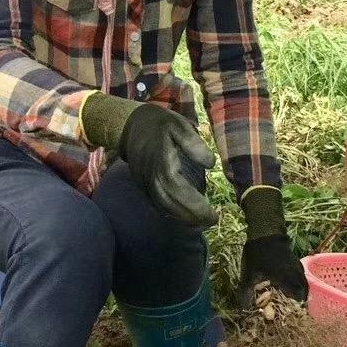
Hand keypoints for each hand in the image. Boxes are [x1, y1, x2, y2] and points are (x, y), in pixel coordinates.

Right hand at [119, 104, 217, 227]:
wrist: (132, 124)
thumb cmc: (160, 124)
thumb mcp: (179, 125)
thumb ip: (194, 143)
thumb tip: (209, 163)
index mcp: (161, 164)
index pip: (180, 192)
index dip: (196, 207)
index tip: (214, 215)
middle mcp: (150, 178)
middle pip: (170, 205)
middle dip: (191, 217)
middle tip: (211, 221)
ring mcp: (144, 183)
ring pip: (162, 207)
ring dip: (182, 218)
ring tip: (201, 222)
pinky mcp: (143, 185)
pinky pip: (156, 204)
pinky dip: (171, 213)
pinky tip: (185, 216)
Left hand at [239, 235, 307, 309]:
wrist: (265, 232)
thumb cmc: (257, 254)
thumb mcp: (249, 274)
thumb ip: (246, 292)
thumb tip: (243, 309)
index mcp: (287, 280)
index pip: (299, 297)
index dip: (296, 306)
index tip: (290, 311)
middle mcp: (296, 274)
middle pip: (304, 290)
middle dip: (300, 299)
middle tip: (292, 306)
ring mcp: (297, 266)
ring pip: (304, 282)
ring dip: (300, 290)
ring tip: (292, 297)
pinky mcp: (295, 260)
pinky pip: (301, 275)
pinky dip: (298, 281)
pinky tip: (290, 283)